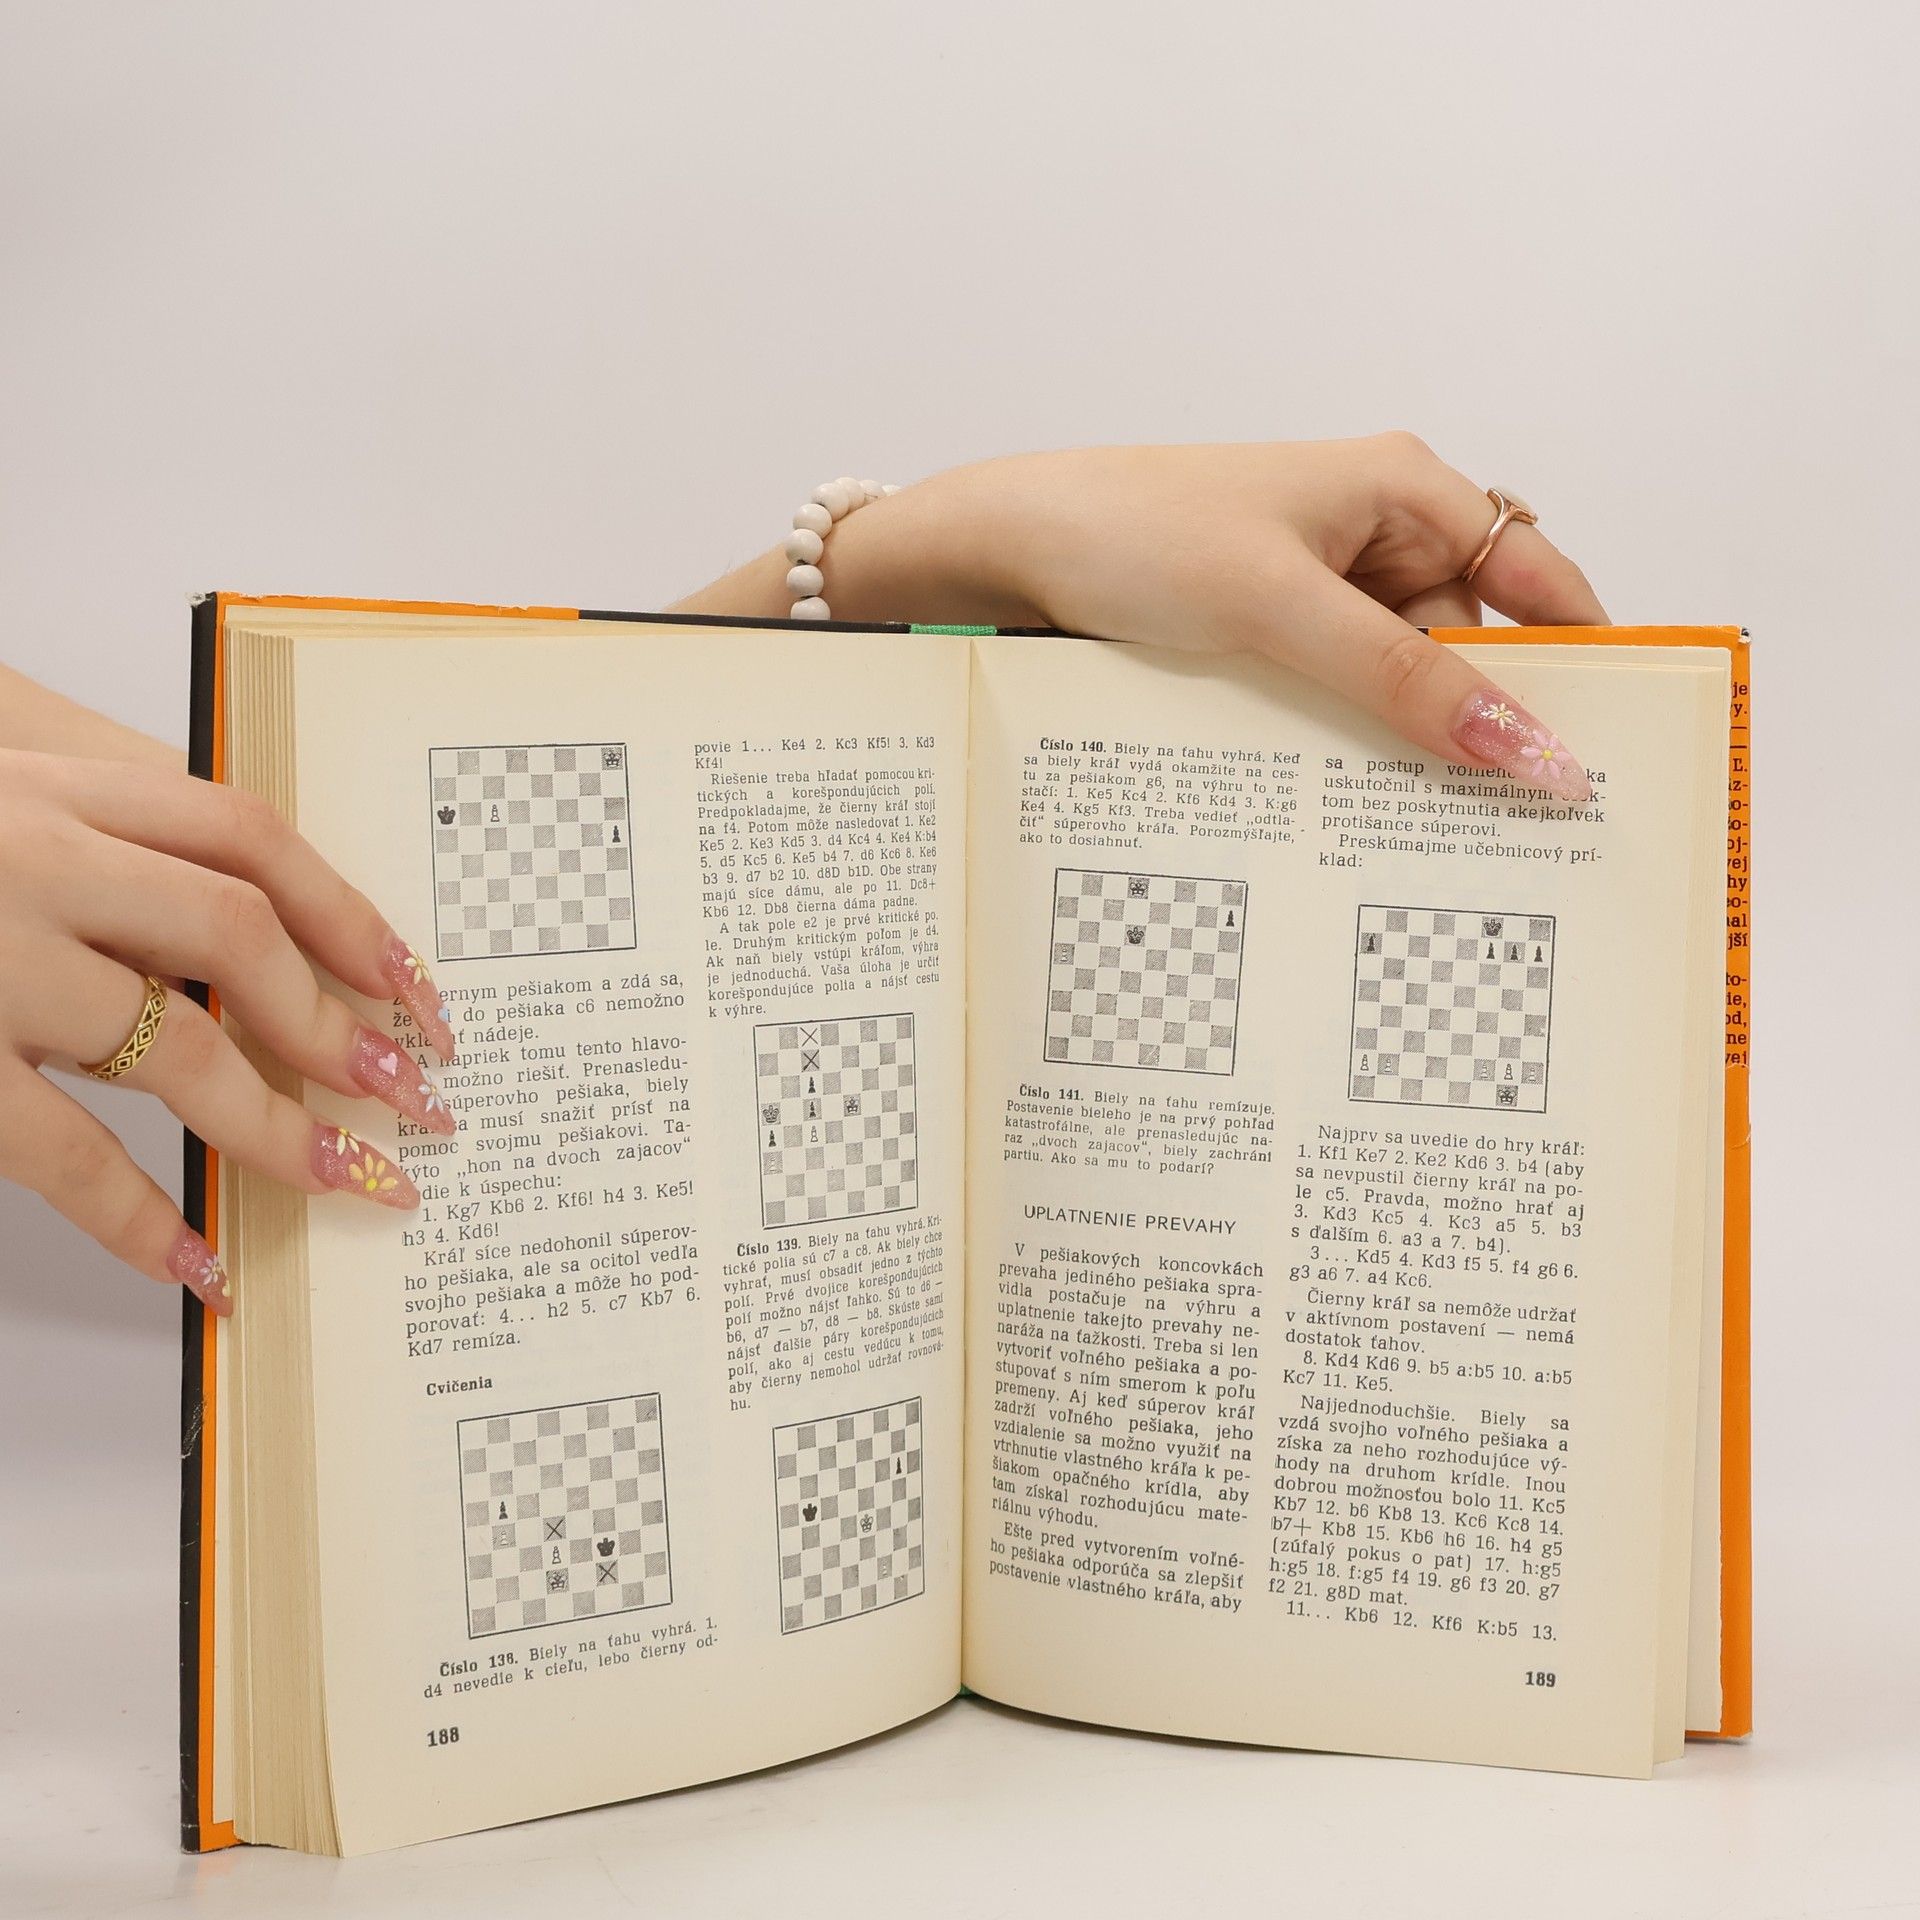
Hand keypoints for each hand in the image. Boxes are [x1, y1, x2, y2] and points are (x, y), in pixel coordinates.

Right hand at [0, 730, 458, 1316]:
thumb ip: (105, 847)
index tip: (417, 991)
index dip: (352, 916)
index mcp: (55, 789)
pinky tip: (198, 1262)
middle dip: (341, 1029)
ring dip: (280, 1128)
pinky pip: (64, 1151)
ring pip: (177, 1050)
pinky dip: (139, 1218)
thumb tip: (249, 945)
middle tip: (412, 1098)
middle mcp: (30, 858)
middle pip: (239, 941)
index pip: (252, 839)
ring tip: (350, 1179)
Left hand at [675, 436, 1606, 801]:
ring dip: (1404, 742)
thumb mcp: (1287, 611)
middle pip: (1473, 642)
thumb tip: (1531, 750)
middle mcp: (1374, 531)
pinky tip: (1340, 797)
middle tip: (1508, 829)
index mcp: (1405, 489)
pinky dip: (1343, 740)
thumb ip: (1410, 683)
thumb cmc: (1137, 536)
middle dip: (1483, 723)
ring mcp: (1317, 585)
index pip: (1539, 578)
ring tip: (1418, 826)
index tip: (1607, 755)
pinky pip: (1337, 694)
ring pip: (1400, 680)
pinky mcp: (1268, 632)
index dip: (1584, 662)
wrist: (1006, 548)